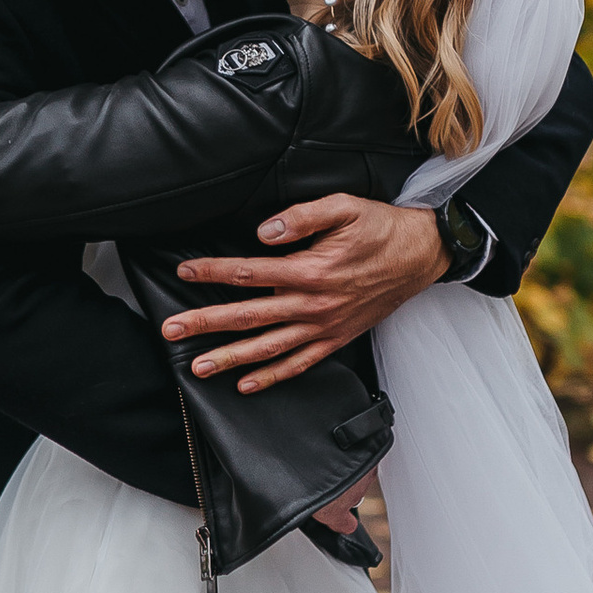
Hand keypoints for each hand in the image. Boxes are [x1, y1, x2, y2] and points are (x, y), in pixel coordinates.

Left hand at [161, 194, 445, 390]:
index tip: (184, 272)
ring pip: (269, 348)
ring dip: (230, 359)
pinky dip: (272, 377)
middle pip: (249, 317)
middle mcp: (314, 304)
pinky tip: (246, 384)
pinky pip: (300, 365)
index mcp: (312, 270)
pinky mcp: (336, 339)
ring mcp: (325, 327)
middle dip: (206, 323)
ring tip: (197, 368)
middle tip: (170, 331)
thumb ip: (302, 217)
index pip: (250, 273)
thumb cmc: (381, 228)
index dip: (213, 271)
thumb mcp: (345, 207)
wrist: (422, 256)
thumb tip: (264, 232)